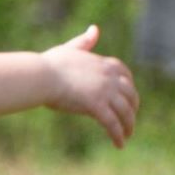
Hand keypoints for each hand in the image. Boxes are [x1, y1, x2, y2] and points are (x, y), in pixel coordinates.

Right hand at [42, 25, 139, 147]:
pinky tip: (119, 145)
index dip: (129, 87)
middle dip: (133, 108)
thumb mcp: (71, 49)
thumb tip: (95, 29)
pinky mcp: (97, 106)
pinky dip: (118, 135)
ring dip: (128, 126)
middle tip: (130, 120)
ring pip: (125, 112)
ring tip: (126, 136)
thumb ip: (84, 42)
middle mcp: (109, 77)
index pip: (125, 74)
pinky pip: (112, 124)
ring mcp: (105, 91)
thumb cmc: (50, 64)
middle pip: (130, 94)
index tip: (128, 96)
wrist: (42, 76)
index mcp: (103, 63)